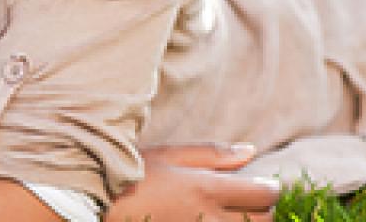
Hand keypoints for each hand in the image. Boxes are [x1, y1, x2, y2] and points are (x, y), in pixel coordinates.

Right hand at [106, 143, 279, 221]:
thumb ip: (212, 155)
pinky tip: (211, 221)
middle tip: (247, 203)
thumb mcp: (168, 156)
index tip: (261, 186)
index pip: (264, 195)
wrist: (95, 206)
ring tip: (231, 215)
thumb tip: (251, 151)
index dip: (270, 189)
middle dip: (263, 211)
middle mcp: (209, 219)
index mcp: (206, 189)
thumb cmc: (129, 177)